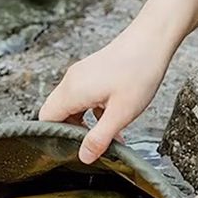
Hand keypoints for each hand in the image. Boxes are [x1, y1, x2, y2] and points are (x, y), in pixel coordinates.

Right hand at [38, 26, 171, 162]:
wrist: (152, 40)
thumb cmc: (138, 72)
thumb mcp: (121, 113)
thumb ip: (99, 138)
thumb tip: (84, 157)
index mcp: (72, 91)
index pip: (46, 119)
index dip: (55, 137)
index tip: (73, 150)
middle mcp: (70, 81)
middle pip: (56, 113)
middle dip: (72, 132)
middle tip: (92, 145)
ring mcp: (80, 75)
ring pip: (70, 106)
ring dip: (85, 122)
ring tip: (107, 135)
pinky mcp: (90, 72)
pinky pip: (82, 96)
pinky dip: (92, 110)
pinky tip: (113, 118)